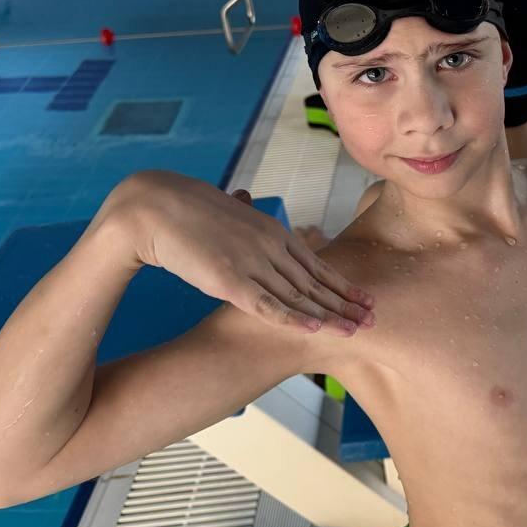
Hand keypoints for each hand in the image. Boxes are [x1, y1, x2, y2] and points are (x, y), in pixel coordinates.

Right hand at [106, 171, 374, 333]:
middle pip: (315, 281)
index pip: (315, 263)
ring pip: (299, 296)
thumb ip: (242, 212)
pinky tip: (315, 328)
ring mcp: (252, 262)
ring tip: (355, 330)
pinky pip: (269, 305)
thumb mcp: (224, 210)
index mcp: (271, 230)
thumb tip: (247, 196)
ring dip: (329, 315)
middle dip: (345, 302)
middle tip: (373, 319)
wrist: (153, 208)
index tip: (364, 297)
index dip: (341, 283)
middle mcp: (269, 245)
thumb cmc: (184, 209)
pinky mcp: (231, 280)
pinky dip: (294, 318)